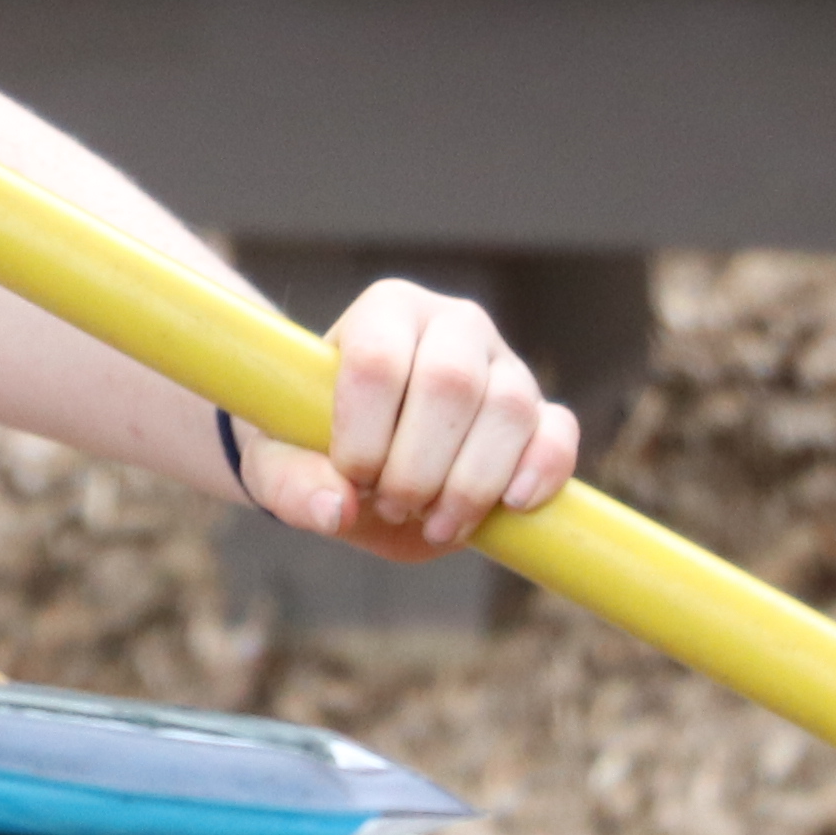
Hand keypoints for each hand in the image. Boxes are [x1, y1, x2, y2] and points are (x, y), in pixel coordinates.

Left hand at [246, 279, 580, 560]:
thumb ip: (290, 485)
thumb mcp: (277, 465)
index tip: (350, 476)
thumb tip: (337, 509)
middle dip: (418, 465)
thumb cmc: (310, 448)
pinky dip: (542, 470)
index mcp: (384, 313)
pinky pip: (558, 430)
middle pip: (449, 382)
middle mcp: (451, 324)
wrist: (357, 466)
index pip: (378, 360)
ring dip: (470, 483)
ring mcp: (503, 364)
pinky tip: (510, 505)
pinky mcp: (540, 411)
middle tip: (393, 506)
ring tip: (434, 522)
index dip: (364, 433)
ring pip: (508, 408)